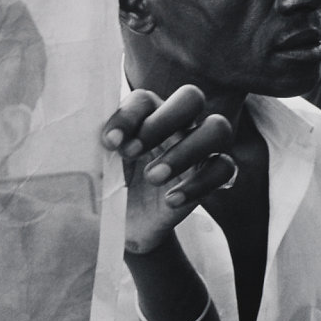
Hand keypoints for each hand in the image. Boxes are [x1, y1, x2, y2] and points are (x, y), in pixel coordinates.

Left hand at [101, 85, 234, 254]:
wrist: (128, 222)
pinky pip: (223, 169)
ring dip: (184, 150)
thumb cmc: (112, 183)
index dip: (128, 117)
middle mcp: (177, 123)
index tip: (109, 143)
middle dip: (164, 120)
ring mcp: (199, 148)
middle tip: (132, 152)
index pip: (145, 99)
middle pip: (191, 97)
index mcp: (146, 114)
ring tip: (152, 177)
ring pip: (217, 128)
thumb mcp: (98, 165)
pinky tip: (170, 200)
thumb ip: (97, 147)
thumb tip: (98, 137)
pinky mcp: (212, 176)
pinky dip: (199, 184)